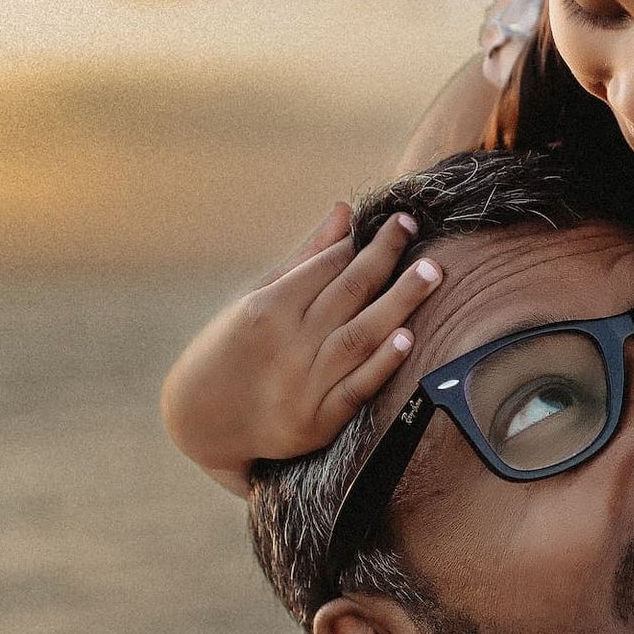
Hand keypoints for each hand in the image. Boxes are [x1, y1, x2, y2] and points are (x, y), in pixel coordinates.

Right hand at [159, 204, 442, 488]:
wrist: (201, 422)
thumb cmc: (231, 350)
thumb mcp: (259, 297)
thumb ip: (308, 257)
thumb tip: (346, 211)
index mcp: (267, 308)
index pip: (327, 266)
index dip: (363, 242)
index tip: (397, 221)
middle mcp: (286, 343)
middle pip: (348, 294)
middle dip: (385, 257)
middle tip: (415, 229)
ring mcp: (302, 385)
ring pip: (359, 337)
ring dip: (399, 302)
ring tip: (432, 272)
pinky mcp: (316, 423)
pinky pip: (356, 389)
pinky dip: (381, 364)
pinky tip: (407, 339)